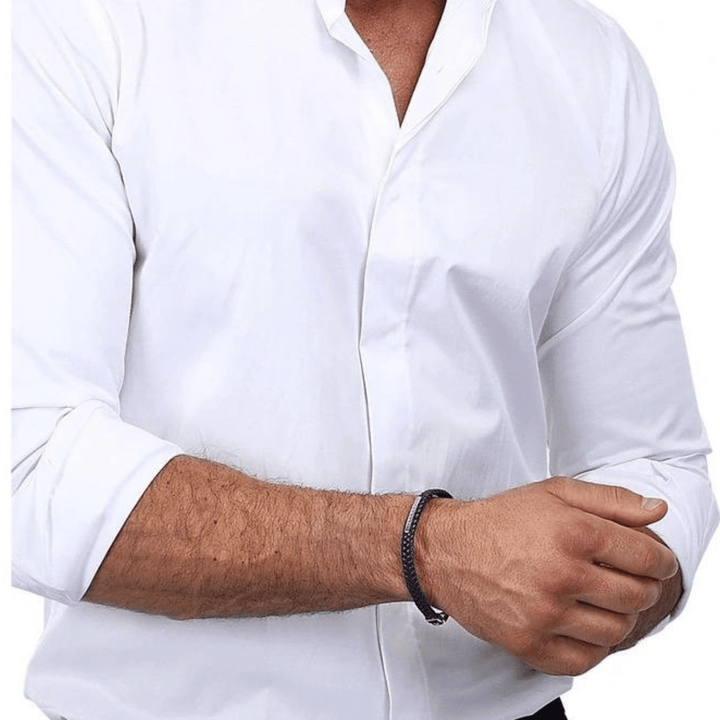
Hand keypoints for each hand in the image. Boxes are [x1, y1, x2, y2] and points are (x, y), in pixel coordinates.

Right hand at [415, 477, 677, 675]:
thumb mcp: (553, 493)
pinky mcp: (528, 643)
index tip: (655, 563)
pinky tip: (582, 624)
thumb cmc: (501, 519)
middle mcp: (562, 574)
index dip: (660, 561)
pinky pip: (585, 660)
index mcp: (573, 532)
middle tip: (628, 581)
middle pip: (636, 597)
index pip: (647, 558)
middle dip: (642, 588)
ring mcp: (544, 614)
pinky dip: (593, 646)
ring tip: (603, 602)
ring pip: (615, 631)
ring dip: (619, 617)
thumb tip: (657, 512)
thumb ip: (610, 499)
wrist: (444, 551)